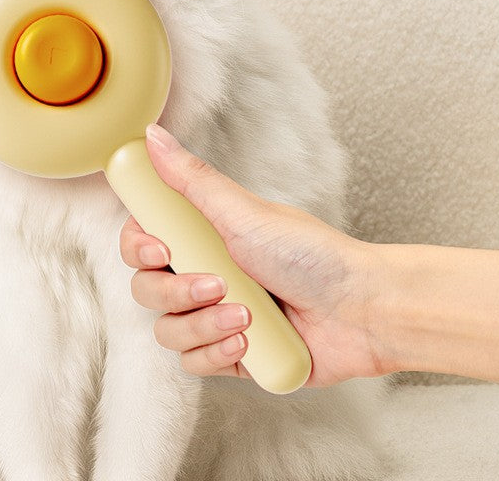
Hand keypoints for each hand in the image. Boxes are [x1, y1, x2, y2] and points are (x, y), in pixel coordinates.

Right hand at [119, 124, 384, 386]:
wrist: (359, 311)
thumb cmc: (311, 254)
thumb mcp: (244, 212)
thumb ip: (191, 179)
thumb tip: (152, 135)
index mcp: (205, 235)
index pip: (143, 241)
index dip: (139, 249)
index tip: (163, 251)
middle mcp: (205, 273)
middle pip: (147, 288)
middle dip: (178, 292)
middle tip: (218, 284)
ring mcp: (216, 315)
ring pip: (168, 330)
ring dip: (203, 325)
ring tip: (245, 316)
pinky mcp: (231, 354)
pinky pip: (194, 363)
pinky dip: (218, 353)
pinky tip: (249, 341)